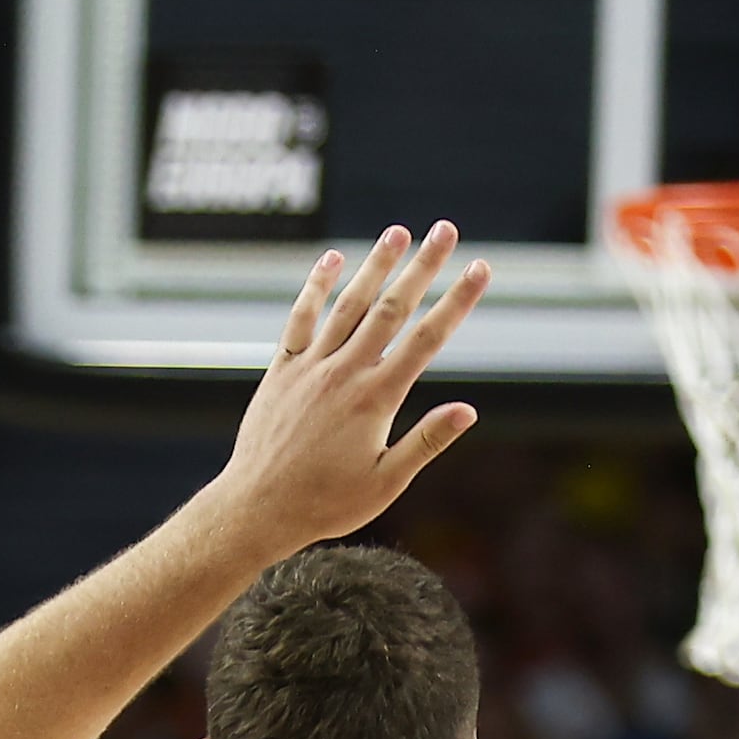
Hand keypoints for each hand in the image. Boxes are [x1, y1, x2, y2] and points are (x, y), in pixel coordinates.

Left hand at [207, 225, 490, 559]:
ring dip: (375, 266)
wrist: (258, 508)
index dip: (457, 302)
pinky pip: (300, 320)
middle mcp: (344, 373)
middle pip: (391, 308)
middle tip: (445, 230)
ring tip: (398, 231)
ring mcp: (310, 367)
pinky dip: (316, 288)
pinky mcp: (282, 371)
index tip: (480, 269)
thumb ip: (426, 442)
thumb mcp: (386, 483)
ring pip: (348, 305)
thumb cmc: (326, 504)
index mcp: (376, 398)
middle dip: (423, 267)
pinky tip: (332, 260)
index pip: (427, 339)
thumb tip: (468, 411)